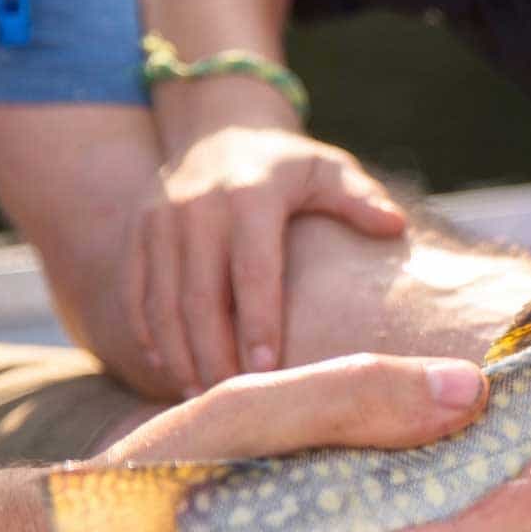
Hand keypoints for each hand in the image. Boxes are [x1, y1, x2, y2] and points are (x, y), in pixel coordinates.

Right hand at [126, 125, 406, 395]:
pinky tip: (167, 369)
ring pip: (162, 300)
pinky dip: (148, 332)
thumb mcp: (328, 169)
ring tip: (199, 397)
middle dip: (212, 353)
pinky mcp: (139, 234)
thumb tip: (395, 226)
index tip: (268, 373)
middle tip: (231, 403)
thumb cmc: (288, 163)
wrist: (219, 128)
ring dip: (178, 353)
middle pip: (200, 296)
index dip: (257, 323)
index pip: (251, 270)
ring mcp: (159, 221)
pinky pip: (136, 291)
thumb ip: (359, 199)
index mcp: (249, 196)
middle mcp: (196, 208)